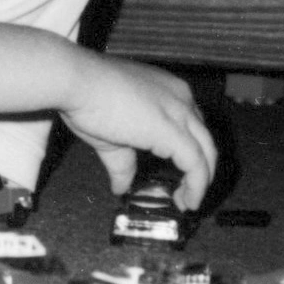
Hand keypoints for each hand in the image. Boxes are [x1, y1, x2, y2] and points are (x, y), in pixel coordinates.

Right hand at [59, 53, 217, 209]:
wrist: (76, 81)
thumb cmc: (87, 97)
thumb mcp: (109, 136)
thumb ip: (122, 162)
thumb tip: (120, 187)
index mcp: (168, 91)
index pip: (192, 124)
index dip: (191, 152)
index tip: (181, 174)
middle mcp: (181, 98)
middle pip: (205, 139)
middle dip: (201, 169)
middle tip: (189, 193)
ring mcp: (179, 113)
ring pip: (206, 152)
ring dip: (201, 181)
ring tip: (189, 201)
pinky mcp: (172, 131)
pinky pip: (195, 164)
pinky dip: (196, 185)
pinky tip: (188, 200)